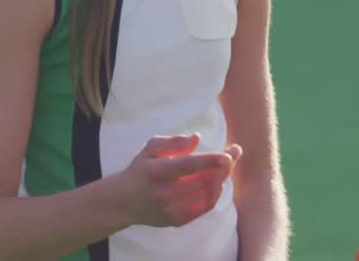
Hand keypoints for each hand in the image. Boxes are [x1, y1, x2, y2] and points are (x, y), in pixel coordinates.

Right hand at [111, 134, 241, 228]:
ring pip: (207, 194)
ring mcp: (171, 209)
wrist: (124, 202)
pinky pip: (205, 207)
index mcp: (157, 172)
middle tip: (234, 153)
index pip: (188, 166)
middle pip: (202, 180)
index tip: (228, 155)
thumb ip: (173, 142)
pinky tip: (216, 182)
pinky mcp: (177, 220)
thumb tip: (197, 138)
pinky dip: (215, 193)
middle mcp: (165, 193)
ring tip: (224, 166)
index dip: (210, 161)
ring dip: (221, 178)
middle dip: (223, 166)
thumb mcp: (150, 149)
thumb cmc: (141, 170)